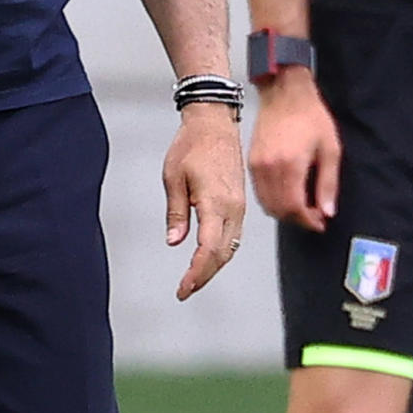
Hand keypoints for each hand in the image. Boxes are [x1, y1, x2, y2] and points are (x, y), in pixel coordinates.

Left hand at [164, 102, 248, 299]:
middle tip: (185, 290)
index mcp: (215, 202)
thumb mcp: (173, 177)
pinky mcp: (240, 203)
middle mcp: (232, 208)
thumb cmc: (192, 145)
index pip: (209, 248)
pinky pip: (234, 236)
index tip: (183, 287)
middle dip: (204, 276)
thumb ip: (176, 212)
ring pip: (231, 248)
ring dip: (214, 266)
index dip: (197, 272)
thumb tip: (174, 241)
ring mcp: (239, 206)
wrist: (215, 123)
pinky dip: (222, 252)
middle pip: (223, 254)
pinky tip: (209, 258)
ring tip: (194, 279)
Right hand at [249, 75, 342, 230]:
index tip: (319, 223)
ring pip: (267, 204)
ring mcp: (257, 166)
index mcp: (290, 165)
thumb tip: (327, 211)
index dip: (308, 221)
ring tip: (303, 208)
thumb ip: (328, 183)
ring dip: (284, 212)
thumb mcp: (330, 149)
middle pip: (279, 210)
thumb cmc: (309, 115)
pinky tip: (287, 195)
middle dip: (297, 219)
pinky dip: (273, 201)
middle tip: (314, 217)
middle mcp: (269, 168)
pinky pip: (259, 192)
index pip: (294, 207)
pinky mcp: (251, 162)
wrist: (285, 93)